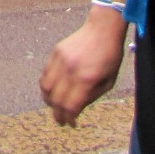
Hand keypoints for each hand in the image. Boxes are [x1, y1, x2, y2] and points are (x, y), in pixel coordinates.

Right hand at [40, 4, 129, 126]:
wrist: (102, 29)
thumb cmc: (110, 57)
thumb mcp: (108, 82)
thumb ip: (91, 97)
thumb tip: (76, 110)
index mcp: (87, 80)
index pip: (70, 106)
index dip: (68, 118)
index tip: (70, 124)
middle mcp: (71, 71)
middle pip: (56, 100)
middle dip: (57, 114)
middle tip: (61, 120)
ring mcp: (61, 61)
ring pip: (45, 88)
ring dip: (48, 101)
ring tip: (55, 106)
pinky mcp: (55, 53)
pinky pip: (45, 74)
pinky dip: (46, 86)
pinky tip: (53, 90)